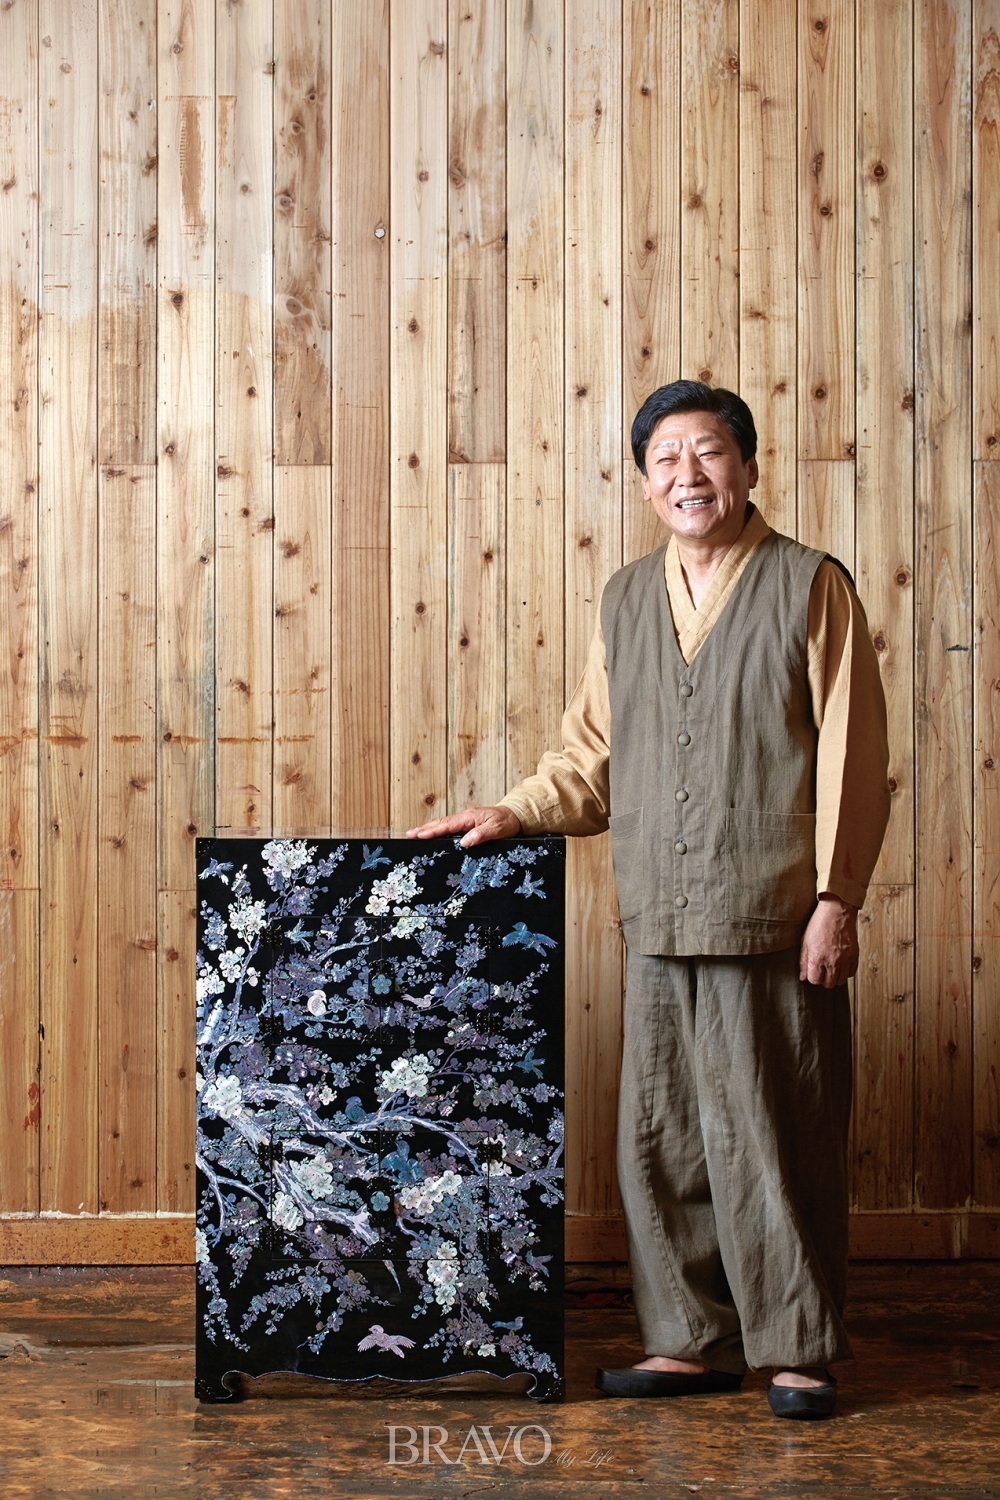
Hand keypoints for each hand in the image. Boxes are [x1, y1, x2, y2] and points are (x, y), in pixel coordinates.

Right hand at [405, 805, 520, 847]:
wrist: (516, 816)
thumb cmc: (507, 822)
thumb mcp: (497, 829)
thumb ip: (481, 835)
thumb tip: (464, 842)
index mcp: (470, 817)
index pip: (448, 825)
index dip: (433, 831)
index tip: (420, 835)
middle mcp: (465, 817)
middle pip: (441, 823)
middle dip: (424, 828)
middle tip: (409, 834)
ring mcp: (465, 820)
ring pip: (444, 824)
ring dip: (429, 829)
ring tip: (415, 834)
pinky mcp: (467, 824)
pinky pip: (450, 827)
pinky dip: (439, 830)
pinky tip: (433, 835)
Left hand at [798, 894, 859, 988]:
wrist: (837, 912)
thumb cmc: (819, 924)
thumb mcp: (805, 941)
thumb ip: (803, 961)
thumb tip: (803, 977)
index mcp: (817, 958)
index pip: (815, 981)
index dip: (813, 977)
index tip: (813, 971)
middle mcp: (832, 961)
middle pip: (828, 984)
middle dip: (823, 980)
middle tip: (822, 971)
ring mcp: (845, 959)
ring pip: (840, 981)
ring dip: (835, 977)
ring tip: (831, 968)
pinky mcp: (854, 955)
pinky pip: (851, 973)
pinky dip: (845, 972)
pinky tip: (840, 964)